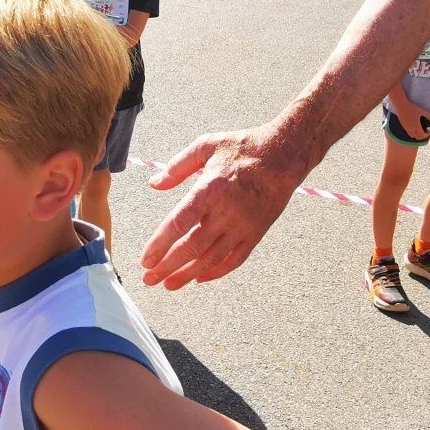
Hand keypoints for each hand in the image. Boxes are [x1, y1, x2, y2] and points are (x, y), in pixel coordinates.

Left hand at [139, 128, 299, 289]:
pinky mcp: (256, 233)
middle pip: (192, 247)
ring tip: (168, 284)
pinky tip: (199, 278)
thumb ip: (177, 166)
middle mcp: (226, 212)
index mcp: (210, 189)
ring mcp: (243, 226)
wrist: (284, 156)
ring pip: (211, 258)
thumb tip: (154, 184)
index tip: (145, 259)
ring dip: (187, 274)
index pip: (179, 223)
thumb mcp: (206, 145)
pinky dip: (216, 272)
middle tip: (149, 279)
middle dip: (167, 266)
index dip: (160, 244)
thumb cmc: (243, 148)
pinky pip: (234, 260)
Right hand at [387, 89, 424, 139]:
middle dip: (423, 136)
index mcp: (416, 126)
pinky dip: (413, 133)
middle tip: (426, 131)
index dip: (427, 135)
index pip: (422, 135)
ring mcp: (406, 128)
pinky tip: (414, 127)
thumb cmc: (412, 107)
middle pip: (418, 137)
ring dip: (417, 135)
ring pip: (412, 136)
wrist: (401, 106)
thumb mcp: (422, 111)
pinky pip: (409, 133)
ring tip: (420, 130)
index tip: (429, 131)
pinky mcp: (403, 126)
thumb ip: (428, 116)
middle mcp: (411, 129)